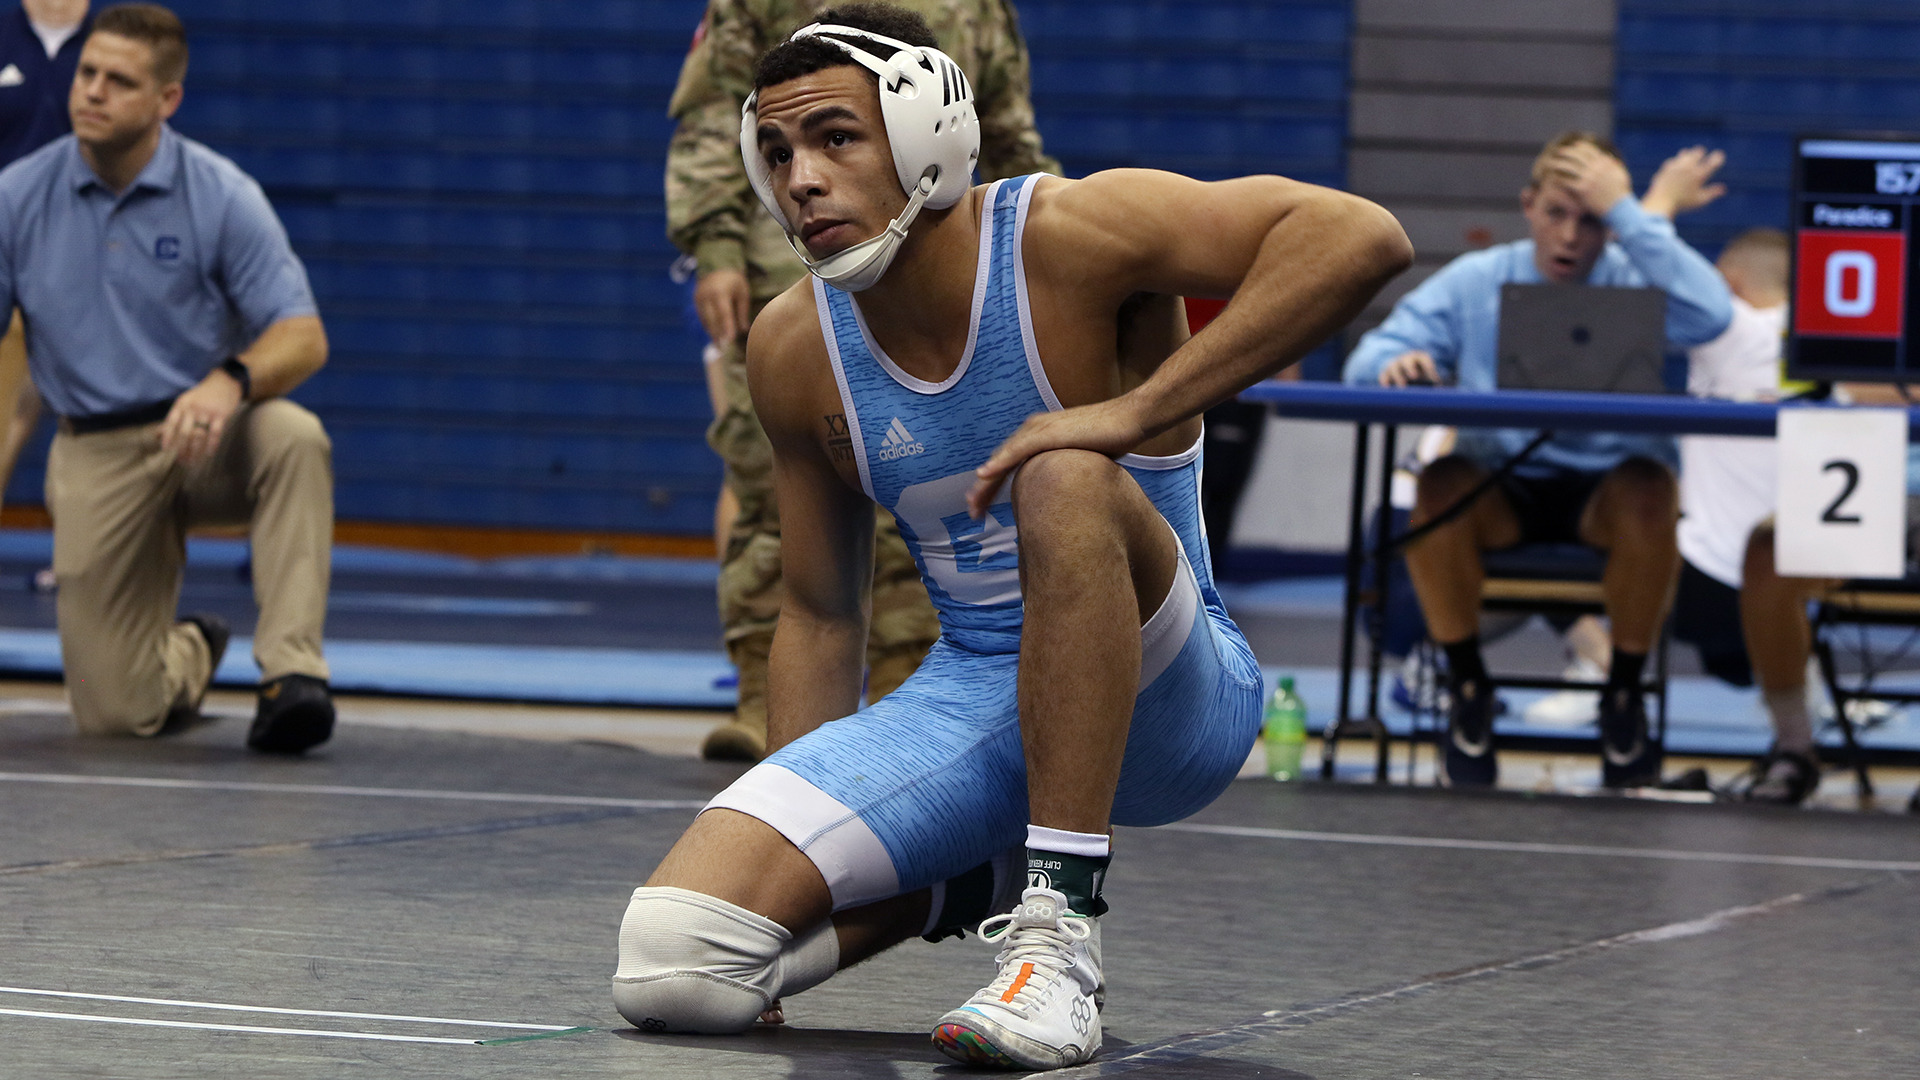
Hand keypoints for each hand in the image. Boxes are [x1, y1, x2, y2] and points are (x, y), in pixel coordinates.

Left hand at [159, 367, 243, 464]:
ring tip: (194, 461)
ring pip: (199, 435)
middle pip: (184, 432)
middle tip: (182, 461)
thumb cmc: (203, 394)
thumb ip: (173, 418)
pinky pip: (215, 433)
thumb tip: (157, 434)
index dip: (167, 437)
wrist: (225, 381)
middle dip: (182, 449)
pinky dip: (212, 445)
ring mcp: (207, 411)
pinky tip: (210, 453)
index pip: (171, 423)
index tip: (166, 449)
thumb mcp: (186, 401)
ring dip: (196, 451)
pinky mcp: (221, 415)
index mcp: (182, 404)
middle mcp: (192, 408)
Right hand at [695, 268, 750, 343]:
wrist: (716, 266)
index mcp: (720, 292)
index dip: (727, 327)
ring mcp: (699, 298)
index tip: (730, 340)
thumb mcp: (742, 293)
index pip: (723, 313)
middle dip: (717, 335)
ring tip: (719, 346)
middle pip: (711, 319)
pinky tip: (714, 337)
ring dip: (712, 333)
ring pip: (705, 320)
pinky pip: (702, 317)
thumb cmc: (734, 280)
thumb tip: (744, 330)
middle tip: (723, 349)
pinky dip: (708, 327)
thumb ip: (742, 311)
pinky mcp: (696, 301)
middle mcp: (706, 296)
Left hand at [968, 399, 1147, 518]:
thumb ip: (1063, 471)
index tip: (983, 508)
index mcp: (1038, 437)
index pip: (1008, 464)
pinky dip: (999, 462)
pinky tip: (985, 475)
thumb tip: (1062, 494)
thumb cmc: (1111, 439)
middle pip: (999, 463)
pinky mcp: (1048, 432)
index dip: (993, 487)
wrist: (1131, 419)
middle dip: (983, 489)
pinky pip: (1017, 450)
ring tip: (973, 503)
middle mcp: (1033, 430)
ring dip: (985, 482)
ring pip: (1002, 458)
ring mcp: (1039, 429)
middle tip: (972, 512)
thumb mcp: (1080, 460)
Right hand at [1378, 350, 1440, 387]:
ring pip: (1394, 368)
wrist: (1405, 374)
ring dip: (1398, 377)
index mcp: (1420, 358)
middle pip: (1407, 361)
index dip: (1429, 367)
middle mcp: (1406, 360)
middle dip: (1410, 368)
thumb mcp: (1430, 378)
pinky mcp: (1385, 373)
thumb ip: (1434, 383)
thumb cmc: (1423, 378)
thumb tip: (1441, 392)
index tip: (1433, 378)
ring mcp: (1394, 365)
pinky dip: (1385, 381)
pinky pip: (1384, 376)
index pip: (1424, 360)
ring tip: (1402, 388)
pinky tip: (1388, 390)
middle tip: (1414, 377)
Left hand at [1543, 142, 1632, 216]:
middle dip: (1567, 152)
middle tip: (1559, 151)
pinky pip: (1566, 181)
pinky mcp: (1582, 189)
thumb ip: (1614, 164)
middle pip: (1577, 155)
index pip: (1590, 150)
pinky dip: (1558, 177)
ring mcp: (1588, 178)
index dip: (1581, 146)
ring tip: (1550, 162)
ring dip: (1558, 163)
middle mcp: (1595, 168)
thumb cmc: (1621, 193)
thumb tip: (1608, 157)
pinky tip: (1551, 177)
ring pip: (1569, 166)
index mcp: (1604, 163)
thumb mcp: (1621, 175)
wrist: (1619, 207)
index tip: (1574, 145)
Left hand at [1640, 145, 1726, 218]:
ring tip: (1690, 153)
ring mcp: (1676, 167)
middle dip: (1701, 152)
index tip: (1719, 155)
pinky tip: (1676, 163)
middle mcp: (1688, 168)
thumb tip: (1723, 189)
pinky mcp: (1665, 169)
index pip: (1713, 162)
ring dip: (1689, 153)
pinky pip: (1672, 161)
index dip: (1718, 157)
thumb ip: (1712, 193)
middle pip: (1697, 153)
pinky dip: (1676, 161)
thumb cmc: (1682, 204)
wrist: (1660, 203)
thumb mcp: (1700, 201)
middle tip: (1702, 151)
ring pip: (1684, 154)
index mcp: (1699, 175)